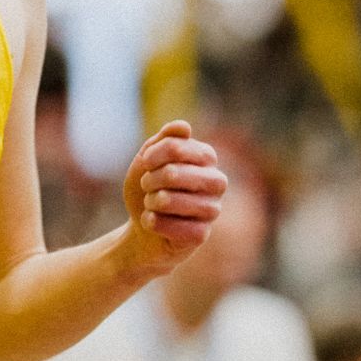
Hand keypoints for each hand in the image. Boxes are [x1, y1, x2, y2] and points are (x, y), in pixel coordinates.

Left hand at [121, 120, 226, 271]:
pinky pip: (174, 227)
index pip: (176, 147)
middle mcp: (216, 182)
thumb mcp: (149, 160)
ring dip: (151, 202)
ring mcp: (212, 209)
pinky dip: (154, 223)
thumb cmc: (150, 188)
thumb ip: (164, 140)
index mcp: (207, 158)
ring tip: (151, 203)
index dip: (154, 154)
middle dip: (150, 180)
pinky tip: (151, 220)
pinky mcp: (202, 234)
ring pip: (171, 201)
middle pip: (173, 173)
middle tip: (147, 185)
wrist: (144, 226)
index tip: (145, 162)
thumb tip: (183, 126)